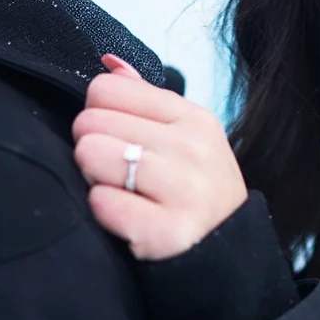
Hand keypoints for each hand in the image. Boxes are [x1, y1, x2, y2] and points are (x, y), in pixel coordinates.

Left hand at [72, 55, 247, 259]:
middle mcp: (194, 147)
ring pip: (91, 155)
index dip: (97, 114)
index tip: (114, 139)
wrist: (228, 257)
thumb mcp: (185, 138)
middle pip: (92, 122)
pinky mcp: (169, 231)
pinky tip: (126, 217)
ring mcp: (185, 189)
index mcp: (193, 117)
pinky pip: (102, 203)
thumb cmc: (194, 192)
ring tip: (120, 192)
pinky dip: (103, 212)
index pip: (106, 89)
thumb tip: (109, 63)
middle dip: (91, 149)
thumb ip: (145, 99)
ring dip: (93, 179)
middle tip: (117, 173)